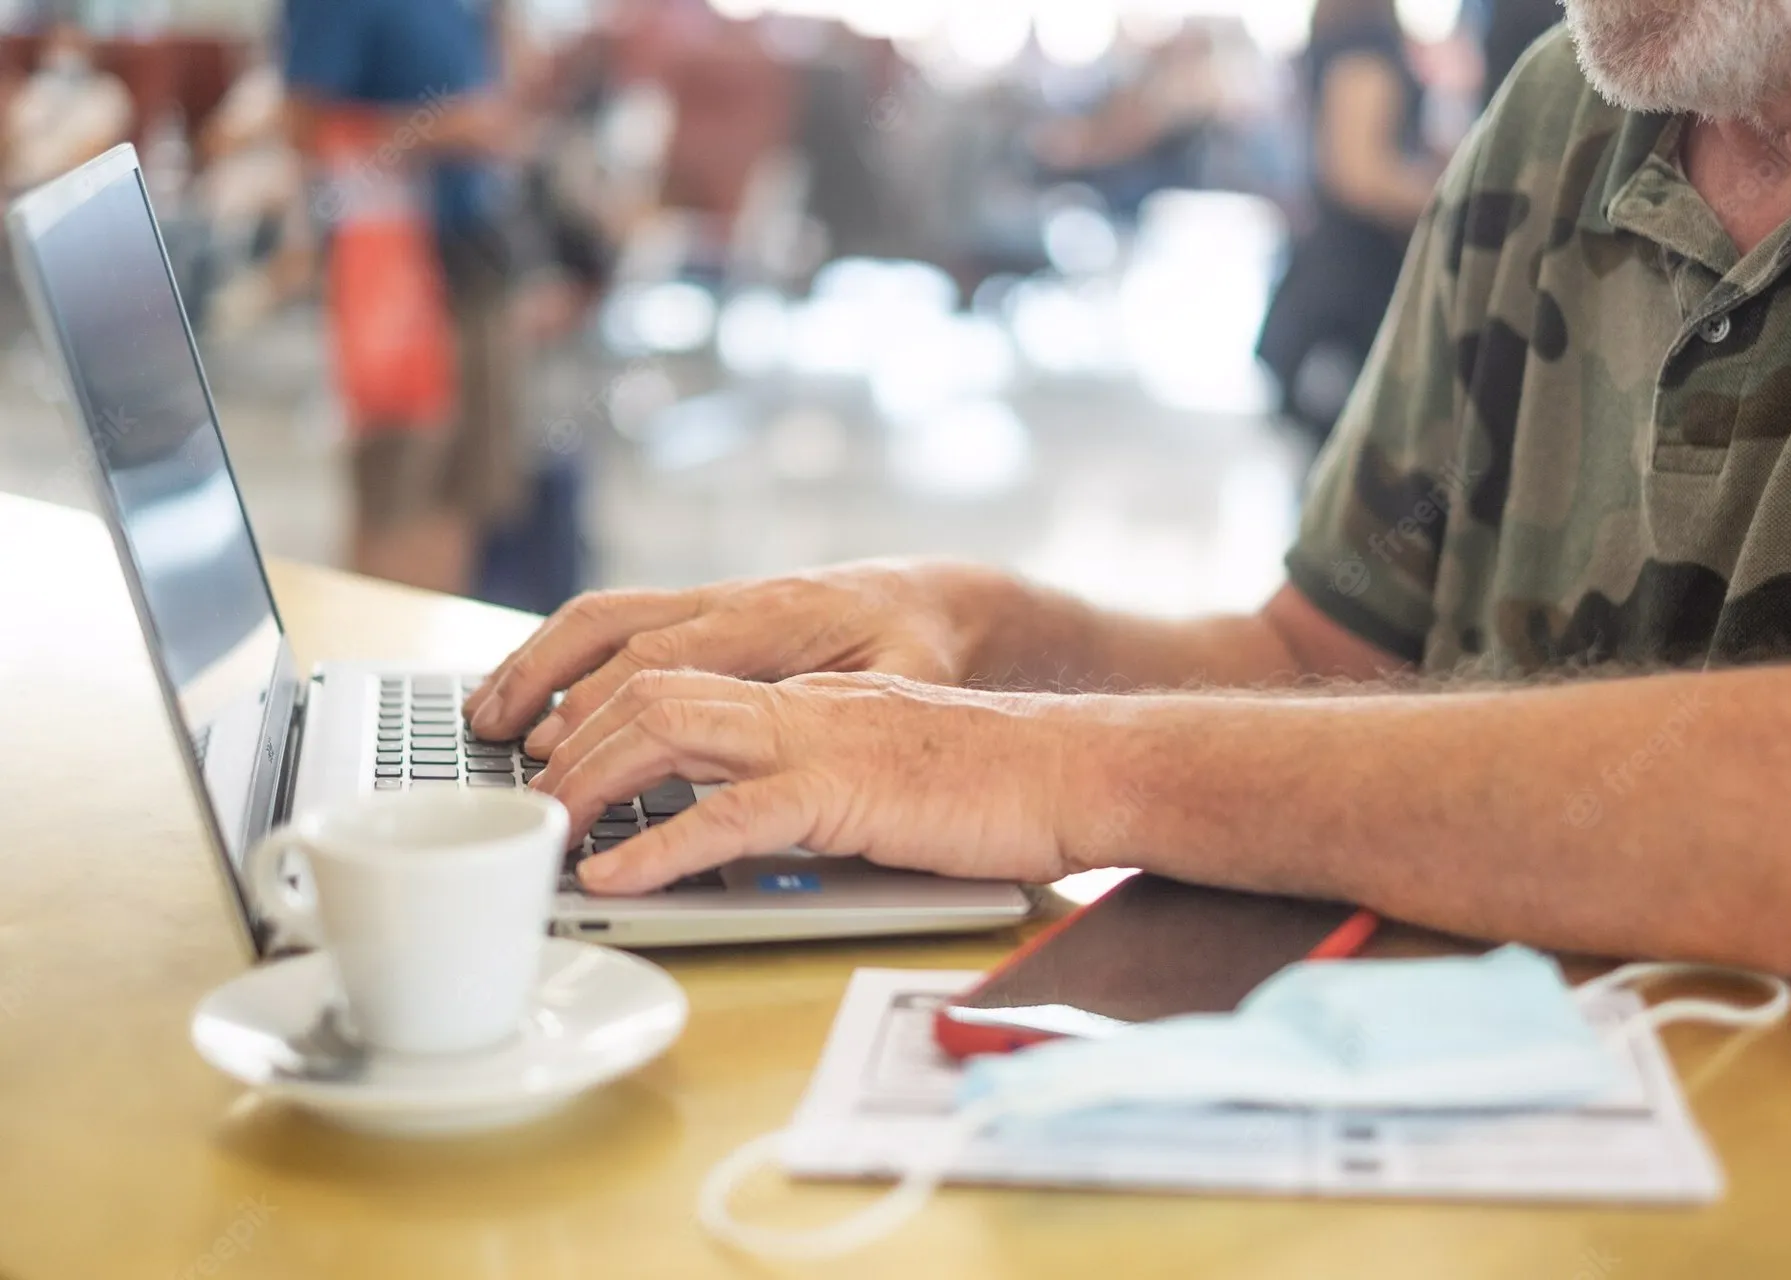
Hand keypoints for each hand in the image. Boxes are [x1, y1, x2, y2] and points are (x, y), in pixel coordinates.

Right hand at [465, 561, 1006, 755]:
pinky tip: (527, 698)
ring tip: (483, 719)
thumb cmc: (921, 646)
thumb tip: (834, 747)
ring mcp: (708, 602)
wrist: (931, 600)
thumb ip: (870, 708)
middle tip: (497, 748)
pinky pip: (614, 624)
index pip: (668, 659)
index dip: (605, 706)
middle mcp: (728, 601)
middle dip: (547, 686)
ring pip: (600, 618)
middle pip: (612, 629)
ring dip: (535, 664)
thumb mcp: (914, 679)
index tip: (559, 754)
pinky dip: (558, 657)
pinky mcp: (700, 614)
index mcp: (774, 618)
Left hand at [527, 669, 1096, 894]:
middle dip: (573, 744)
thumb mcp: (886, 774)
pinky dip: (657, 846)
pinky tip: (613, 877)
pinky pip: (729, 813)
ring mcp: (819, 737)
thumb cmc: (997, 783)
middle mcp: (800, 702)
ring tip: (544, 832)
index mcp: (807, 697)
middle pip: (650, 692)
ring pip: (668, 729)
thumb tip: (747, 833)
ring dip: (590, 780)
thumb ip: (817, 788)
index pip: (676, 681)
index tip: (558, 765)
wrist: (1078, 767)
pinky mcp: (845, 789)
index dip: (601, 718)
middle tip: (528, 803)